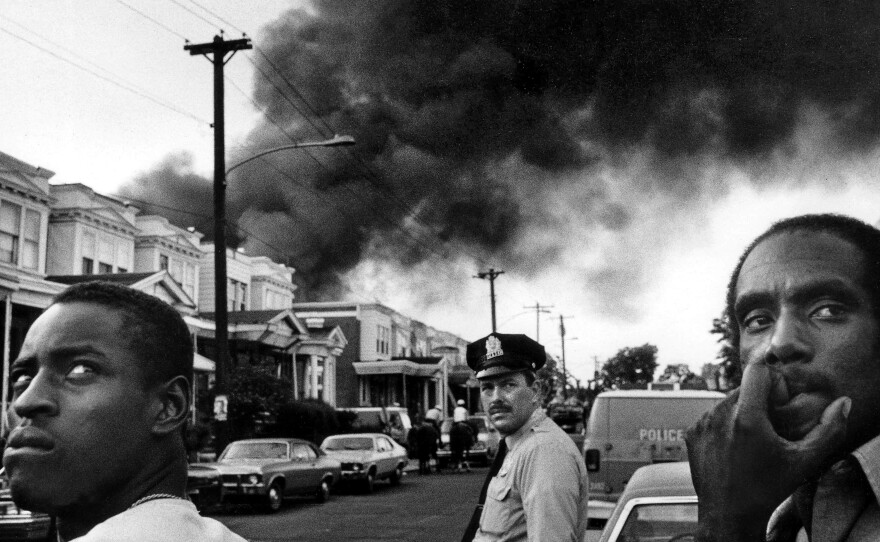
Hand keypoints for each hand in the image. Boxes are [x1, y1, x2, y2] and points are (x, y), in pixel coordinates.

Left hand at [685, 361, 850, 541]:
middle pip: (743, 389)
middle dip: (759, 401)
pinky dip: (723, 425)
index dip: (772, 380)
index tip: (779, 401)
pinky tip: (734, 446)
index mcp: (746, 417)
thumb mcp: (803, 461)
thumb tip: (840, 405)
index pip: (757, 371)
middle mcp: (719, 415)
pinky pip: (711, 417)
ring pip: (726, 403)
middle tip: (770, 426)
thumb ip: (828, 431)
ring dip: (740, 414)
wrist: (729, 515)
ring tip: (752, 440)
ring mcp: (702, 423)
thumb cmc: (766, 489)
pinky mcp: (691, 433)